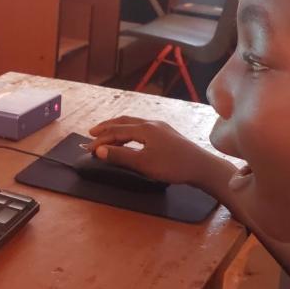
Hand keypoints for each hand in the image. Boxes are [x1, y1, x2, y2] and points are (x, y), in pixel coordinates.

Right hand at [86, 117, 213, 186]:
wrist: (201, 167)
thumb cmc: (172, 166)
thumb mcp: (143, 163)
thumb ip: (120, 156)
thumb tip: (99, 150)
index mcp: (144, 128)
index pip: (116, 131)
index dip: (100, 139)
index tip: (87, 148)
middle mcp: (151, 123)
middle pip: (123, 121)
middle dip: (107, 127)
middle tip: (92, 132)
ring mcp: (160, 127)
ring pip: (133, 123)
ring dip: (118, 128)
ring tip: (107, 135)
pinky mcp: (167, 133)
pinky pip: (142, 128)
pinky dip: (129, 132)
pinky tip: (130, 138)